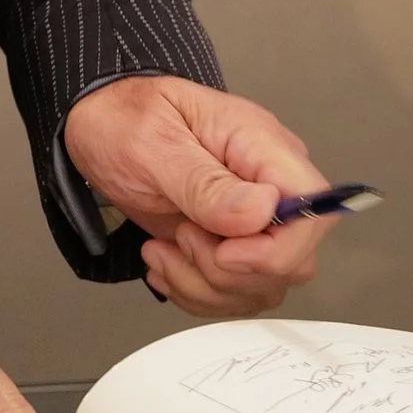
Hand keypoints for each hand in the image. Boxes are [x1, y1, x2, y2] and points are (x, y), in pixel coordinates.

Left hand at [64, 75, 332, 319]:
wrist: (100, 125)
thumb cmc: (123, 120)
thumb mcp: (151, 143)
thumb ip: (204, 182)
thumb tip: (261, 210)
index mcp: (261, 146)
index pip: (312, 212)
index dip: (276, 249)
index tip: (223, 251)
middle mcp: (268, 184)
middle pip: (292, 260)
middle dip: (229, 272)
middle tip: (179, 238)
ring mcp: (253, 218)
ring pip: (263, 286)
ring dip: (204, 285)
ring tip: (160, 250)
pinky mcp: (232, 244)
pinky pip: (235, 292)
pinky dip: (196, 291)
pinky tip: (164, 262)